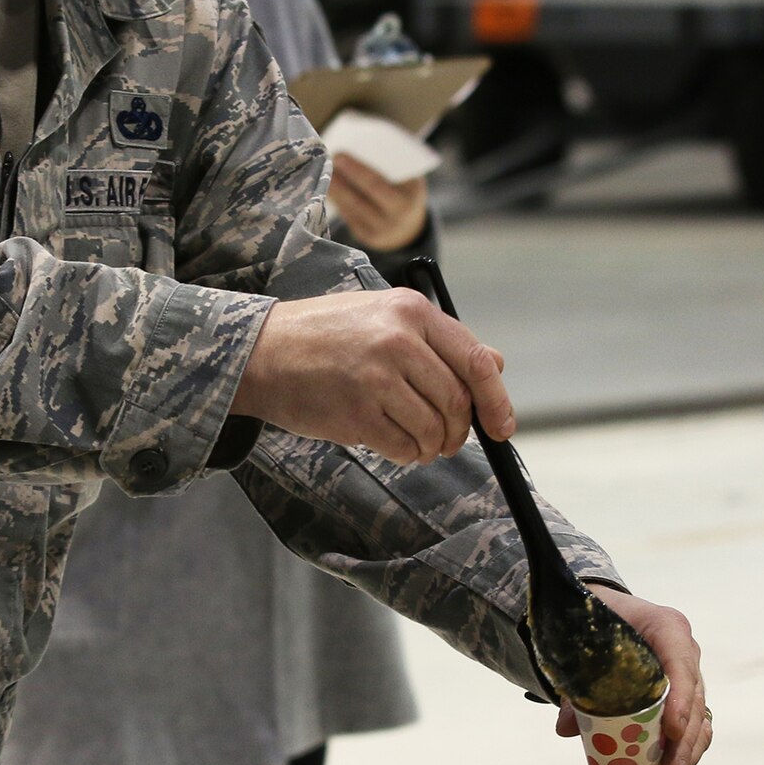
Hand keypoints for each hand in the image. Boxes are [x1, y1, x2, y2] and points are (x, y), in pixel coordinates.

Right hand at [232, 288, 512, 462]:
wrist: (261, 351)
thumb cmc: (324, 335)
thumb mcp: (383, 316)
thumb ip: (439, 340)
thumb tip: (495, 363)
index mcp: (411, 310)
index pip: (476, 360)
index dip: (496, 400)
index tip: (502, 427)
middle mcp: (398, 340)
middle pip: (458, 401)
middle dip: (459, 430)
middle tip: (446, 439)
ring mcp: (377, 378)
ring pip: (434, 429)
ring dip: (432, 446)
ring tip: (416, 442)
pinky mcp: (356, 412)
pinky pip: (403, 446)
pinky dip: (406, 454)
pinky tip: (392, 444)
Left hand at [329, 155, 429, 250]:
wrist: (410, 227)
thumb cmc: (405, 191)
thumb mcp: (409, 178)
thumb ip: (393, 164)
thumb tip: (361, 144)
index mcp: (407, 200)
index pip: (376, 185)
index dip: (356, 170)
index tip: (338, 155)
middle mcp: (394, 219)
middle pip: (359, 200)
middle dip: (339, 182)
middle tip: (324, 164)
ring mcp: (380, 232)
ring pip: (351, 209)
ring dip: (334, 191)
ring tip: (321, 174)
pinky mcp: (367, 237)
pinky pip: (349, 218)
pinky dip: (337, 202)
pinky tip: (326, 189)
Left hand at [554, 586, 709, 764]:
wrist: (607, 611)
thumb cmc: (600, 621)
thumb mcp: (583, 644)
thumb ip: (574, 684)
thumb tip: (566, 729)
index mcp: (666, 628)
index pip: (681, 662)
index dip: (681, 699)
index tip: (671, 731)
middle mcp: (685, 651)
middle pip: (695, 699)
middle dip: (685, 741)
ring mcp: (688, 675)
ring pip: (700, 718)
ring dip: (687, 755)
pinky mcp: (684, 695)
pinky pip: (694, 726)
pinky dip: (684, 753)